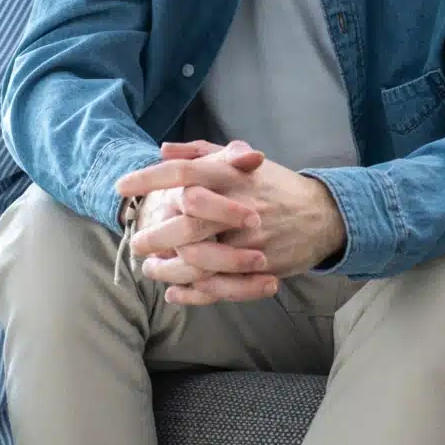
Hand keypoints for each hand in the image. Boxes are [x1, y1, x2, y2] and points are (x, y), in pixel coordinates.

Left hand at [120, 141, 346, 304]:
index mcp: (232, 175)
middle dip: (156, 236)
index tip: (122, 187)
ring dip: (169, 269)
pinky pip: (220, 287)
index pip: (184, 173)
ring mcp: (251, 241)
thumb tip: (163, 150)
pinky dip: (192, 294)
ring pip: (201, 262)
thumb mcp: (241, 160)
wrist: (323, 215)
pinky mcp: (260, 269)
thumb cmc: (273, 185)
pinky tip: (174, 291)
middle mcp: (240, 207)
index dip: (150, 179)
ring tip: (151, 269)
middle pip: (188, 224)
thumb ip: (202, 152)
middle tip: (136, 243)